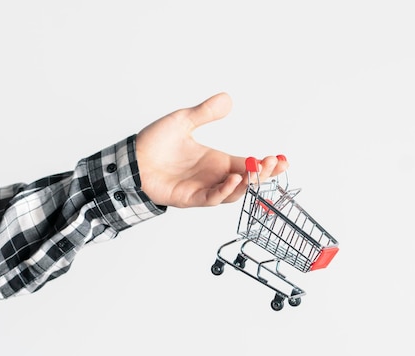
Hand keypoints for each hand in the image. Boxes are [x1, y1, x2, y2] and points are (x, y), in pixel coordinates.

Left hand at [135, 92, 288, 207]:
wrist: (131, 159)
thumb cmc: (154, 144)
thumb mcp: (183, 122)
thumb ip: (205, 113)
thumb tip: (227, 99)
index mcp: (217, 161)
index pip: (248, 164)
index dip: (266, 164)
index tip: (283, 159)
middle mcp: (214, 177)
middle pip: (247, 181)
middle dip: (264, 174)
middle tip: (275, 163)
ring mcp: (204, 189)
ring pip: (234, 193)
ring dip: (248, 183)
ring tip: (257, 170)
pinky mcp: (190, 198)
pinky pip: (212, 199)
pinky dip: (225, 192)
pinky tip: (234, 179)